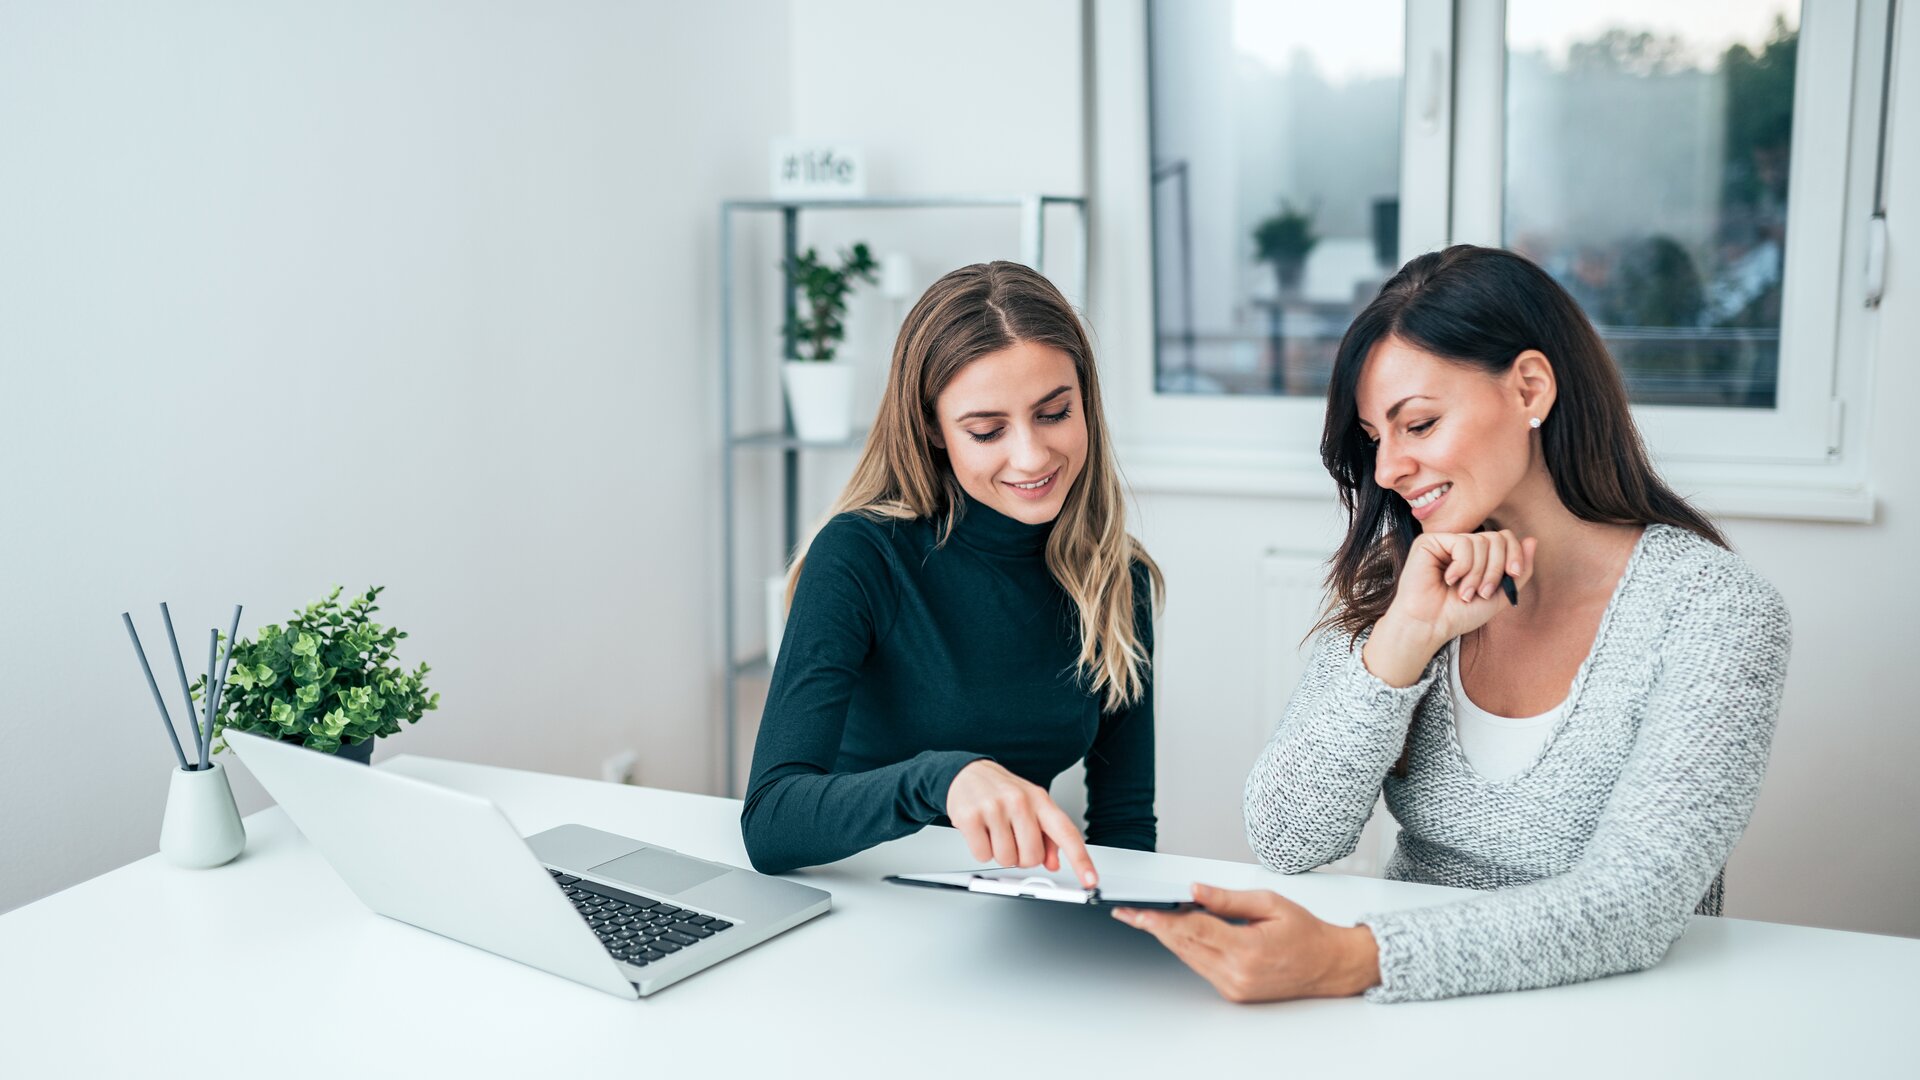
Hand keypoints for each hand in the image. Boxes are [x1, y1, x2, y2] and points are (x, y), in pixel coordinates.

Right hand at [945, 759, 1097, 886]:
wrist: (968, 773)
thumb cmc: (1003, 792)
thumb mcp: (1032, 806)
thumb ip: (1048, 836)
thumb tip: (1054, 863)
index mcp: (1040, 800)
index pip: (1066, 833)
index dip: (1081, 860)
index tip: (1090, 880)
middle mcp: (1020, 802)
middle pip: (1032, 857)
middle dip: (1022, 858)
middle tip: (1013, 840)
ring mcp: (994, 808)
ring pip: (1007, 859)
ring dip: (1000, 854)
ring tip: (995, 832)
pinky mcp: (970, 817)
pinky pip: (983, 855)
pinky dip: (982, 851)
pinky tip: (982, 832)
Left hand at [1113, 883, 1379, 1002]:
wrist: (1329, 966)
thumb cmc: (1306, 932)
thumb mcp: (1270, 903)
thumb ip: (1227, 899)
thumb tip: (1194, 891)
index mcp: (1248, 949)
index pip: (1193, 931)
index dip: (1162, 920)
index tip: (1139, 913)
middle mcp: (1237, 973)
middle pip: (1184, 946)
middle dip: (1156, 927)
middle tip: (1130, 912)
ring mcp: (1234, 987)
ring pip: (1189, 957)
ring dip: (1170, 937)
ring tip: (1150, 916)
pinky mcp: (1233, 992)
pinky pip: (1201, 966)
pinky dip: (1189, 947)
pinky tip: (1181, 931)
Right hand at [1364, 529, 1536, 686]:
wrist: (1430, 626)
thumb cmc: (1459, 614)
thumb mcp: (1500, 594)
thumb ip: (1520, 570)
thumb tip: (1532, 539)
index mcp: (1478, 555)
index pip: (1505, 538)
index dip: (1515, 554)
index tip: (1512, 575)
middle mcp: (1462, 545)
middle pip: (1497, 538)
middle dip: (1495, 569)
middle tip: (1483, 592)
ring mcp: (1446, 542)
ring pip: (1481, 541)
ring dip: (1477, 573)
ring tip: (1464, 592)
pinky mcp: (1430, 541)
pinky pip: (1463, 543)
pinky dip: (1462, 566)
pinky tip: (1448, 579)